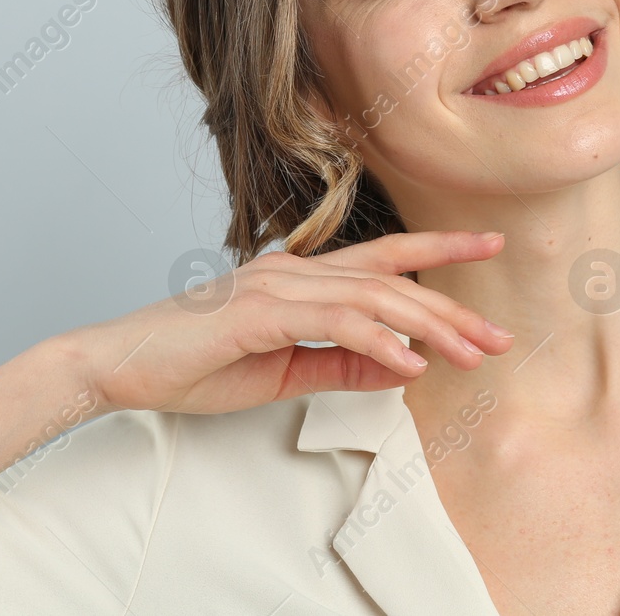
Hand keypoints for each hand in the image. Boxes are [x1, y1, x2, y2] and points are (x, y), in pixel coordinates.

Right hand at [68, 231, 513, 414]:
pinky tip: (407, 362)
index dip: (439, 250)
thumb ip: (341, 363)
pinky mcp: (256, 312)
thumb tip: (401, 364)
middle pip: (391, 278)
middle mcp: (294, 271)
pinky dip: (376, 339)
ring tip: (469, 355)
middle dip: (452, 307)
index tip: (489, 247)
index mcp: (300, 279)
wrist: (119, 365)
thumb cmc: (193, 364)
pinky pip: (332, 322)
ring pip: (372, 296)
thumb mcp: (283, 372)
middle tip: (500, 337)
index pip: (383, 258)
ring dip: (427, 327)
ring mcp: (275, 287)